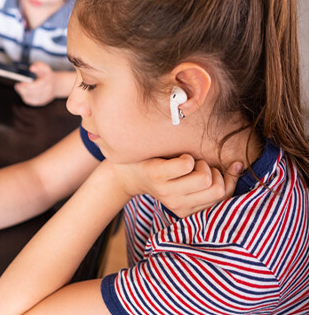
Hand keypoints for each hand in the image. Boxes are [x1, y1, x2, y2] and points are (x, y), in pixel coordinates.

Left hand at [14, 62, 57, 105]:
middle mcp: (46, 92)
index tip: (20, 83)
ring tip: (19, 87)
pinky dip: (25, 96)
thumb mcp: (44, 67)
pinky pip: (29, 101)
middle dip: (22, 89)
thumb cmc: (47, 76)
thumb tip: (31, 68)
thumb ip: (38, 65)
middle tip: (17, 85)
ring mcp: (44, 98)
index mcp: (47, 82)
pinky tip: (23, 92)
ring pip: (29, 98)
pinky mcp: (40, 103)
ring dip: (23, 93)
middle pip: (30, 93)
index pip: (35, 86)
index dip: (26, 85)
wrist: (56, 85)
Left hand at [112, 155, 240, 217]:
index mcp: (188, 210)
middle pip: (218, 189)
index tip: (221, 167)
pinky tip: (176, 159)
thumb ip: (216, 177)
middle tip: (196, 167)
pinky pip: (187, 164)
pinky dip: (186, 156)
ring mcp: (167, 193)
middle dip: (212, 171)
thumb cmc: (165, 172)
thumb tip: (240, 165)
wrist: (128, 168)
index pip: (224, 196)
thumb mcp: (190, 180)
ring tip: (186, 163)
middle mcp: (178, 206)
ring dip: (200, 163)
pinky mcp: (157, 177)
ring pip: (205, 178)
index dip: (228, 179)